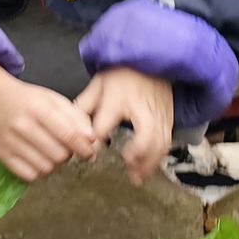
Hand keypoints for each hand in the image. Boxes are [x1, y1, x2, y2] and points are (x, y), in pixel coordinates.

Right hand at [0, 55, 97, 180]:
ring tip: (51, 151)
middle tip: (65, 147)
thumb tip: (91, 140)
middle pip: (59, 154)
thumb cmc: (29, 100)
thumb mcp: (55, 100)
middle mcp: (22, 125)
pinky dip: (39, 171)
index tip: (90, 152)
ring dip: (54, 163)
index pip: (68, 134)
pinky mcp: (2, 155)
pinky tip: (39, 159)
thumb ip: (76, 118)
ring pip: (46, 167)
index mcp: (38, 108)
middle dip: (68, 154)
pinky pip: (30, 175)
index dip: (84, 148)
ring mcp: (10, 142)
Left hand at [75, 66, 174, 183]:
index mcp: (119, 97)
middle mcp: (142, 106)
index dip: (99, 135)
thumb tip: (70, 127)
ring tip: (136, 177)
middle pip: (146, 133)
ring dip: (150, 162)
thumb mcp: (98, 84)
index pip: (108, 118)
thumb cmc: (121, 74)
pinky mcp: (168, 119)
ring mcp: (159, 113)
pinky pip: (166, 142)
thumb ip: (84, 105)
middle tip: (128, 168)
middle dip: (139, 153)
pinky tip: (147, 169)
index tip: (91, 150)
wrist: (152, 61)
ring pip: (160, 141)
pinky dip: (158, 158)